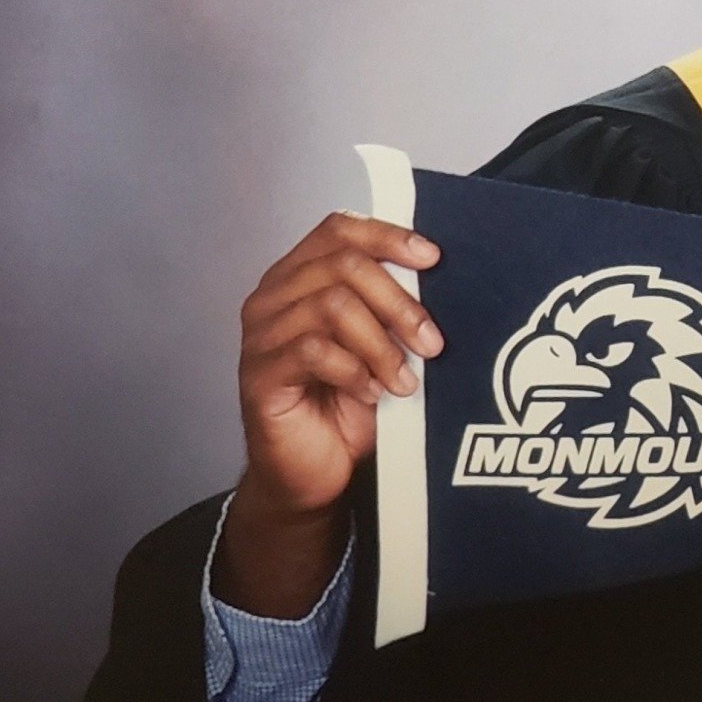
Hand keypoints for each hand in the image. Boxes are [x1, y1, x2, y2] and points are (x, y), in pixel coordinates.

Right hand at [215, 212, 442, 615]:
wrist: (315, 471)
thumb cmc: (348, 404)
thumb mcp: (381, 344)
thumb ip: (394, 306)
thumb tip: (442, 275)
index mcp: (301, 276)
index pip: (339, 229)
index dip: (388, 236)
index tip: (432, 258)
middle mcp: (274, 297)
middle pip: (344, 266)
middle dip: (400, 302)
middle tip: (431, 342)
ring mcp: (261, 335)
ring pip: (332, 306)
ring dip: (381, 344)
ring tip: (404, 378)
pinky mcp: (258, 375)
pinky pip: (313, 351)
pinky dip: (354, 370)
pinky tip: (372, 393)